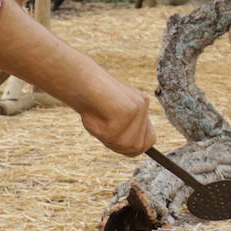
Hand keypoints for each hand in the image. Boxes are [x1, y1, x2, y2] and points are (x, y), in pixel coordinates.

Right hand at [0, 0, 154, 156]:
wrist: (80, 81)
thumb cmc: (91, 101)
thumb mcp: (112, 118)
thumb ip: (125, 131)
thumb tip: (136, 149)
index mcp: (141, 107)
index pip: (149, 141)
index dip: (135, 147)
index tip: (118, 141)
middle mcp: (143, 107)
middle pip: (137, 147)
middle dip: (118, 144)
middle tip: (103, 126)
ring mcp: (137, 110)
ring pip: (126, 145)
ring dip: (108, 138)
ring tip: (98, 117)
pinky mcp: (128, 112)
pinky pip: (115, 138)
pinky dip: (101, 132)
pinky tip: (95, 115)